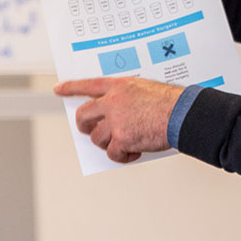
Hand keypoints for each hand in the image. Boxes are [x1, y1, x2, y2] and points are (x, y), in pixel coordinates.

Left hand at [54, 77, 183, 162]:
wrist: (182, 113)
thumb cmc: (170, 102)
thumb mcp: (145, 89)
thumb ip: (127, 97)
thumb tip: (117, 115)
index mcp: (119, 86)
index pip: (88, 84)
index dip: (71, 88)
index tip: (59, 89)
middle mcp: (113, 101)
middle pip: (84, 114)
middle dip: (84, 125)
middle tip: (89, 130)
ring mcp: (116, 120)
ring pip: (97, 137)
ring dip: (109, 143)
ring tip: (125, 143)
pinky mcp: (122, 138)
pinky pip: (113, 153)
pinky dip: (122, 156)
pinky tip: (133, 152)